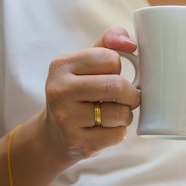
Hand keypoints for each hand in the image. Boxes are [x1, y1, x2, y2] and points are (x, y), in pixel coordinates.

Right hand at [41, 27, 140, 162]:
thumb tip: (131, 43)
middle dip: (131, 94)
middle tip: (126, 98)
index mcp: (62, 65)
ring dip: (126, 114)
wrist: (54, 135)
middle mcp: (59, 90)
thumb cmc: (78, 94)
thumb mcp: (85, 64)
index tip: (109, 76)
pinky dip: (119, 132)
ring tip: (113, 114)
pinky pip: (117, 134)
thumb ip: (108, 44)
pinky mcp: (78, 142)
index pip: (110, 58)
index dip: (118, 69)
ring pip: (121, 113)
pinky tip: (105, 130)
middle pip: (117, 86)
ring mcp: (66, 118)